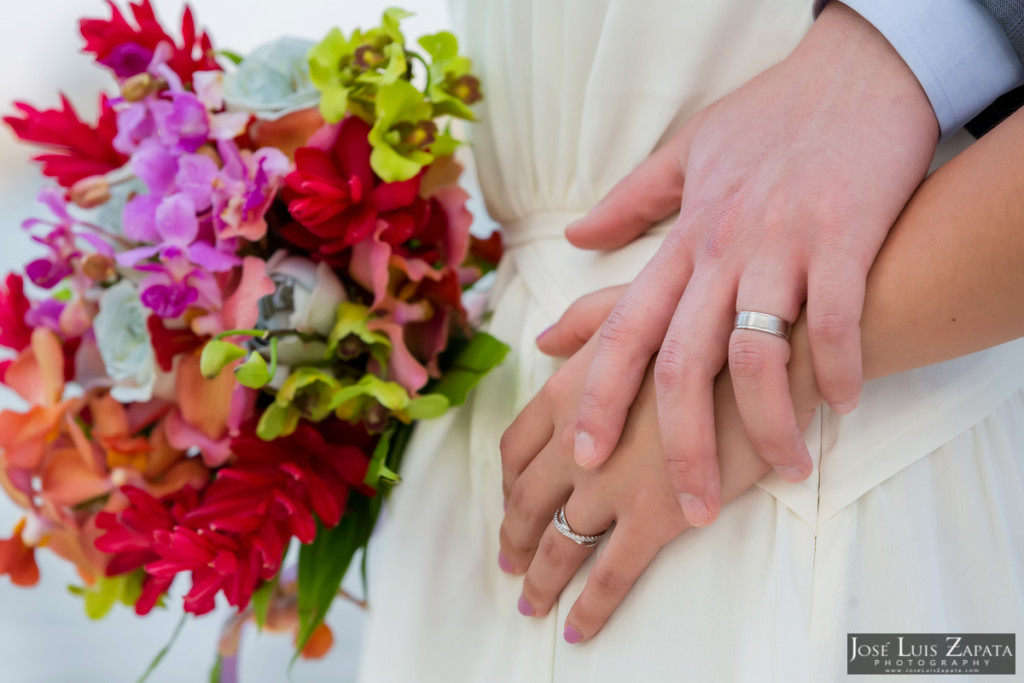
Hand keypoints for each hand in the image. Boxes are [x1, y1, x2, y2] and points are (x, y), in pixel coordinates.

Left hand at [500, 286, 819, 641]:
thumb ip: (587, 322)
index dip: (507, 480)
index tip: (508, 501)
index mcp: (573, 386)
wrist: (782, 347)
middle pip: (527, 498)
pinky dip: (589, 605)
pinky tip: (580, 626)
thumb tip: (542, 339)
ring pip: (558, 541)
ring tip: (532, 603)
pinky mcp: (656, 516)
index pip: (517, 444)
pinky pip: (610, 574)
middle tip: (509, 564)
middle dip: (513, 537)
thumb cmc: (719, 320)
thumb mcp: (641, 302)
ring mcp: (613, 479)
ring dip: (540, 579)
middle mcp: (579, 436)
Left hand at [564, 2, 937, 526]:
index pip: (624, 331)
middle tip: (687, 509)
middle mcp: (721, 250)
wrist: (857, 71)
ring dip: (771, 423)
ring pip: (759, 353)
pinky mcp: (846, 236)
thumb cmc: (772, 117)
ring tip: (784, 468)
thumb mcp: (687, 154)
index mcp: (683, 242)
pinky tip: (845, 400)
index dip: (598, 398)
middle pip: (683, 364)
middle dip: (680, 445)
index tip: (585, 457)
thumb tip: (576, 237)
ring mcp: (783, 244)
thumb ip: (630, 203)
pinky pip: (839, 316)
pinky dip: (842, 365)